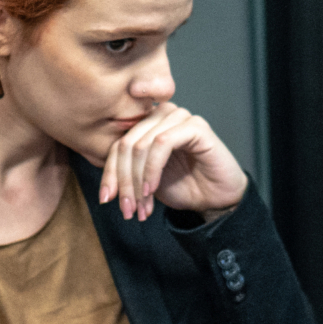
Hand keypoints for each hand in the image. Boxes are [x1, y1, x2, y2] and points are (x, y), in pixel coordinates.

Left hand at [99, 102, 247, 221]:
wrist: (217, 199)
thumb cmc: (185, 187)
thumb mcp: (146, 182)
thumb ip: (126, 173)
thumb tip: (105, 185)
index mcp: (148, 124)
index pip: (118, 144)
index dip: (110, 173)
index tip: (106, 199)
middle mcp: (162, 115)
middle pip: (127, 144)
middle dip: (124, 181)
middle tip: (127, 208)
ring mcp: (180, 117)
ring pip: (141, 145)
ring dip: (137, 180)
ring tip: (142, 205)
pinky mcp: (196, 126)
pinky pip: (162, 144)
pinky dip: (152, 170)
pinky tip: (152, 189)